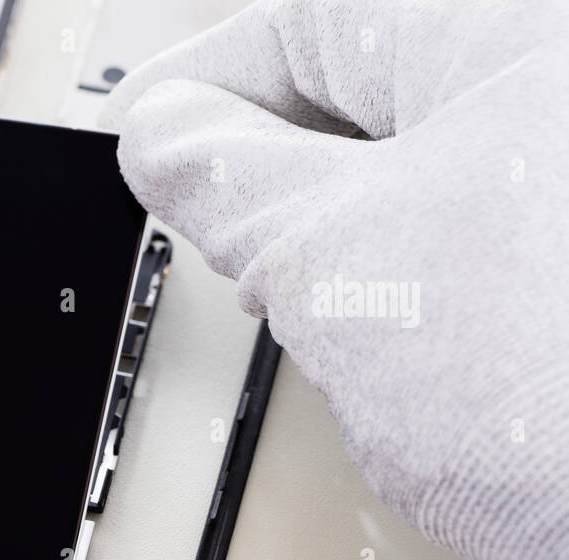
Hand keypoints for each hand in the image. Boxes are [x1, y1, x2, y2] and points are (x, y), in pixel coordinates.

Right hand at [101, 0, 568, 559]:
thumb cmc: (556, 403)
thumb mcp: (328, 261)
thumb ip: (222, 177)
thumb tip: (165, 136)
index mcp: (518, 30)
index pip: (313, 23)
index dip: (205, 86)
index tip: (151, 133)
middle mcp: (558, 79)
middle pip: (369, 82)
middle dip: (270, 159)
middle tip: (210, 221)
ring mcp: (565, 170)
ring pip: (417, 150)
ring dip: (334, 212)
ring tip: (295, 287)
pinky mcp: (566, 248)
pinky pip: (471, 208)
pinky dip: (402, 250)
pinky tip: (378, 307)